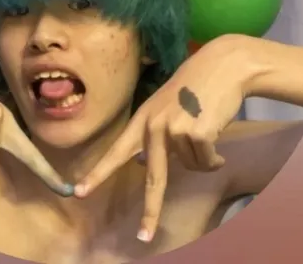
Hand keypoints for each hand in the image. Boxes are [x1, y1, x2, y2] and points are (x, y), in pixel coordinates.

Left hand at [75, 35, 260, 241]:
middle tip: (144, 236)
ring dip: (201, 155)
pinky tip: (215, 131)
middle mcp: (154, 125)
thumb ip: (151, 134)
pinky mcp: (198, 133)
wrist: (222, 65)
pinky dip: (215, 156)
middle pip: (153, 178)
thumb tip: (141, 163)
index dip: (98, 173)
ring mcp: (175, 129)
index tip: (79, 192)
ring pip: (190, 165)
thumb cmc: (194, 86)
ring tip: (204, 126)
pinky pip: (208, 161)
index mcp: (143, 118)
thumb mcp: (164, 106)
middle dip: (150, 210)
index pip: (116, 150)